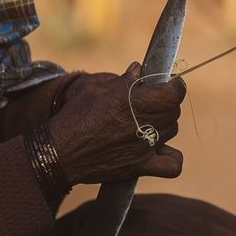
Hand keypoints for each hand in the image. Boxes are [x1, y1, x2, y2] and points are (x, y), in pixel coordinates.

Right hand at [41, 63, 185, 182]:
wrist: (60, 152)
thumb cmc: (75, 117)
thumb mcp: (95, 90)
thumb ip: (122, 80)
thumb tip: (138, 69)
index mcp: (134, 101)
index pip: (174, 93)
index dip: (175, 86)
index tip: (169, 84)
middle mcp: (143, 124)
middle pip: (174, 111)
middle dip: (166, 104)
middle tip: (151, 103)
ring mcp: (144, 147)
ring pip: (172, 131)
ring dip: (164, 125)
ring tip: (146, 123)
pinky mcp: (140, 167)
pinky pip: (172, 165)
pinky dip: (171, 158)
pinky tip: (159, 150)